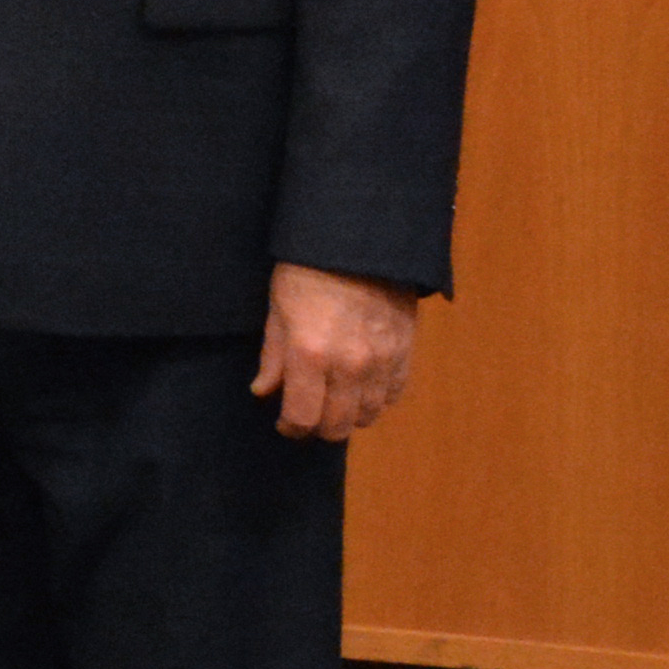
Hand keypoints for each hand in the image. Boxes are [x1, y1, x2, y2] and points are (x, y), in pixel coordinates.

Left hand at [252, 264, 424, 440]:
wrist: (360, 239)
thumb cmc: (308, 270)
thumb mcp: (278, 309)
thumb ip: (273, 357)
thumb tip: (263, 392)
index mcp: (310, 354)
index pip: (302, 418)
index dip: (291, 428)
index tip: (285, 424)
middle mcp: (349, 365)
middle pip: (337, 426)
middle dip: (318, 428)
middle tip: (308, 416)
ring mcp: (382, 360)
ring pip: (367, 415)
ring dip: (348, 415)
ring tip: (335, 400)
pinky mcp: (405, 350)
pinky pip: (393, 394)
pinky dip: (377, 398)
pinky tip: (362, 386)